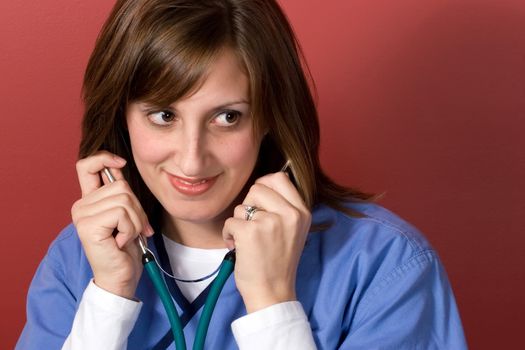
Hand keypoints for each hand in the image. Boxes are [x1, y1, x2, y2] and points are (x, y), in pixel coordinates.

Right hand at [71, 151, 153, 298]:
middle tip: (135, 229)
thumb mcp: (127, 216)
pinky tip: (120, 241)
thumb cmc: (125, 249)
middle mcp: (81, 205)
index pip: (86, 166)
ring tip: (127, 236)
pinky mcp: (88, 226)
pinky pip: (121, 213)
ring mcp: (82, 215)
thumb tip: (120, 168)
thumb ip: (121, 194)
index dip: (104, 157)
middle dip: (137, 208)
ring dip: (135, 221)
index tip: (121, 162)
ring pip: (124, 199)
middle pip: (121, 186)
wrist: (120, 277)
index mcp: (89, 201)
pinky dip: (130, 228)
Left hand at [222, 172, 310, 312]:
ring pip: (241, 205)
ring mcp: (270, 222)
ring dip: (238, 222)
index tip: (259, 203)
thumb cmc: (278, 261)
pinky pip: (230, 221)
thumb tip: (265, 181)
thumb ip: (284, 206)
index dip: (264, 187)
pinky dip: (228, 234)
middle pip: (258, 187)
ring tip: (248, 240)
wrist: (273, 292)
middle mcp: (290, 213)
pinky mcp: (250, 232)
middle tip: (253, 225)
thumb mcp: (294, 229)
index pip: (279, 177)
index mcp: (302, 211)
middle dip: (249, 205)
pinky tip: (238, 247)